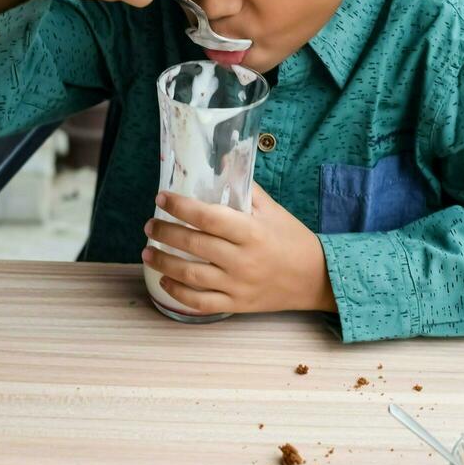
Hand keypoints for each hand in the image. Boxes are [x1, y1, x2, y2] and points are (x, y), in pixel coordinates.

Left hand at [142, 184, 336, 316]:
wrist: (316, 278)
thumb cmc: (292, 239)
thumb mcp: (272, 210)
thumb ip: (244, 187)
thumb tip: (221, 159)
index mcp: (251, 232)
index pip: (208, 217)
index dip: (180, 206)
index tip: (162, 198)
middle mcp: (242, 260)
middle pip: (193, 245)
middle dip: (164, 232)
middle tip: (150, 224)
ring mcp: (238, 285)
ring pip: (190, 275)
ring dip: (163, 262)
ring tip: (147, 250)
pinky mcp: (236, 305)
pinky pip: (200, 303)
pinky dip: (178, 293)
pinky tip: (165, 281)